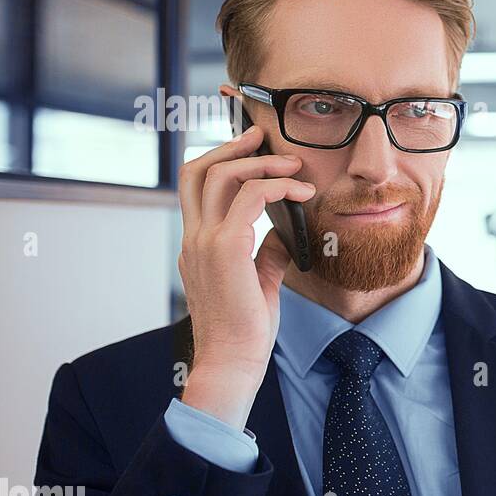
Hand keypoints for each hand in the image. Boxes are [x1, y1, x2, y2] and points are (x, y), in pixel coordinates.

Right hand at [177, 124, 314, 428]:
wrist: (232, 361)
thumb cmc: (244, 331)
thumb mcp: (258, 285)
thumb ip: (266, 256)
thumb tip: (283, 236)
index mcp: (196, 246)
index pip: (194, 188)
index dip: (219, 160)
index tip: (251, 148)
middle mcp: (194, 239)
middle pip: (198, 171)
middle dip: (232, 146)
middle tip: (263, 135)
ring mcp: (204, 242)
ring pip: (221, 176)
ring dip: (261, 163)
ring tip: (294, 166)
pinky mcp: (225, 248)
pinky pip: (250, 197)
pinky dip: (277, 186)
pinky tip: (302, 194)